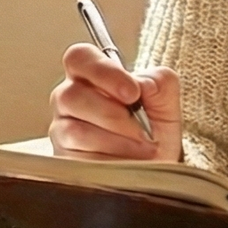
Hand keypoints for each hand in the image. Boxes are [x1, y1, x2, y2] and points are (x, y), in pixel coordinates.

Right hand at [48, 43, 183, 161]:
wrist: (153, 170)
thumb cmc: (153, 132)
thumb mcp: (166, 103)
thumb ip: (160, 82)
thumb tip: (144, 84)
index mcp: (90, 75)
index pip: (80, 57)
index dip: (104, 72)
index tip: (132, 92)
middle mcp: (69, 99)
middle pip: (72, 95)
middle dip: (114, 115)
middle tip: (142, 129)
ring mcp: (62, 130)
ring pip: (76, 130)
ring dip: (117, 141)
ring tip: (141, 148)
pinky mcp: (64, 160)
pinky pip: (80, 158)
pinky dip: (111, 161)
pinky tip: (127, 162)